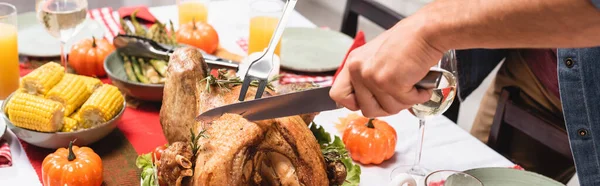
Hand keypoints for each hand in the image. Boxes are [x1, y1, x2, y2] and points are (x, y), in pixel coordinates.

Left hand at [330, 16, 445, 117]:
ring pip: (388, 109)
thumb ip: (368, 77)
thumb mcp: (376, 58)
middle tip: (400, 94)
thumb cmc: (407, 42)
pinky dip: (418, 96)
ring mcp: (372, 77)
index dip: (355, 103)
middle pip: (366, 109)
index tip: (370, 101)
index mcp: (353, 63)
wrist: (425, 32)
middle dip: (387, 106)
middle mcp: (358, 70)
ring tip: (412, 83)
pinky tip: (420, 83)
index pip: (338, 95)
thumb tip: (369, 100)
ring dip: (405, 100)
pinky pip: (405, 102)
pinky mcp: (389, 82)